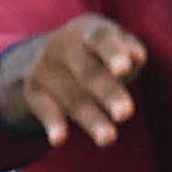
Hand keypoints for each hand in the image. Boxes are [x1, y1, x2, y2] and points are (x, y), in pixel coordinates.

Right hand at [0, 12, 144, 146]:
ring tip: (108, 139)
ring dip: (91, 119)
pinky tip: (59, 140)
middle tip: (126, 113)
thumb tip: (138, 57)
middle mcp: (62, 46)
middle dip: (108, 93)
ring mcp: (45, 69)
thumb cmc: (98, 53)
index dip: (113, 53)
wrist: (51, 55)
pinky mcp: (33, 92)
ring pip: (72, 98)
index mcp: (88, 31)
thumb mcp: (114, 44)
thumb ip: (130, 49)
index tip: (125, 69)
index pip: (101, 39)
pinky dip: (52, 124)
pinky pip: (44, 109)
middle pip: (88, 73)